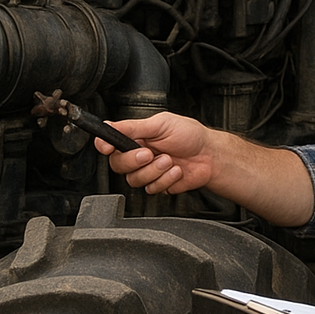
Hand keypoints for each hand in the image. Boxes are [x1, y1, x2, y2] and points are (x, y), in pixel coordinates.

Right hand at [95, 112, 214, 195]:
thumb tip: (110, 124)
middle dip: (134, 161)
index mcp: (136, 137)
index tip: (107, 147)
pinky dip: (165, 180)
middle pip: (118, 165)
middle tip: (150, 153)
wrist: (209, 156)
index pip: (111, 142)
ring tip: (169, 160)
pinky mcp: (157, 184)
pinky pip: (151, 189)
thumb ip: (133, 127)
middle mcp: (138, 154)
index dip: (105, 146)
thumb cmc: (190, 135)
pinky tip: (175, 170)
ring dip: (154, 171)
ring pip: (134, 180)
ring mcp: (147, 171)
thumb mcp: (161, 124)